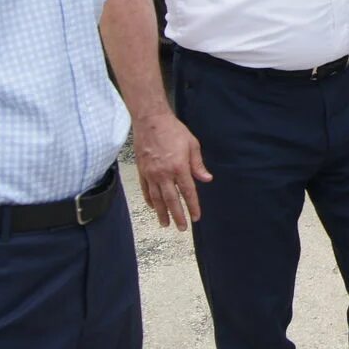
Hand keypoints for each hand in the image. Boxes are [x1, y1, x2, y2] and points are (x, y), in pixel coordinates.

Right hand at [132, 109, 211, 229]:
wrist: (150, 120)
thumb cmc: (174, 131)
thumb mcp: (192, 145)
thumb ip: (198, 164)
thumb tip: (207, 179)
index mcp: (179, 167)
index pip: (188, 192)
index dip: (192, 206)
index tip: (196, 217)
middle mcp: (164, 174)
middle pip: (171, 200)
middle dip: (177, 215)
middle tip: (181, 228)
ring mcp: (151, 173)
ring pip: (157, 198)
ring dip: (162, 212)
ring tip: (165, 224)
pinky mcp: (142, 170)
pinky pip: (145, 189)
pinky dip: (149, 200)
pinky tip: (153, 207)